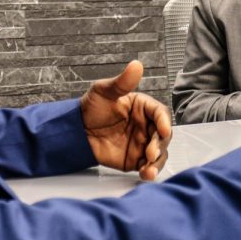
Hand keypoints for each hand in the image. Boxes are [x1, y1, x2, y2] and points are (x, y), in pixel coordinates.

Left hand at [80, 60, 171, 180]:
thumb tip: (136, 65)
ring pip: (160, 153)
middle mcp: (146, 125)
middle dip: (160, 144)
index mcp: (143, 107)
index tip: (163, 130)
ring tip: (148, 168)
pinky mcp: (135, 159)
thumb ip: (121, 82)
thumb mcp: (103, 92)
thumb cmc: (90, 108)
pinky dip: (150, 172)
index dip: (164, 122)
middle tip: (150, 151)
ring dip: (157, 162)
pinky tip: (146, 174)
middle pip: (163, 136)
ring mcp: (142, 143)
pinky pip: (148, 167)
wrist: (76, 132)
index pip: (160, 113)